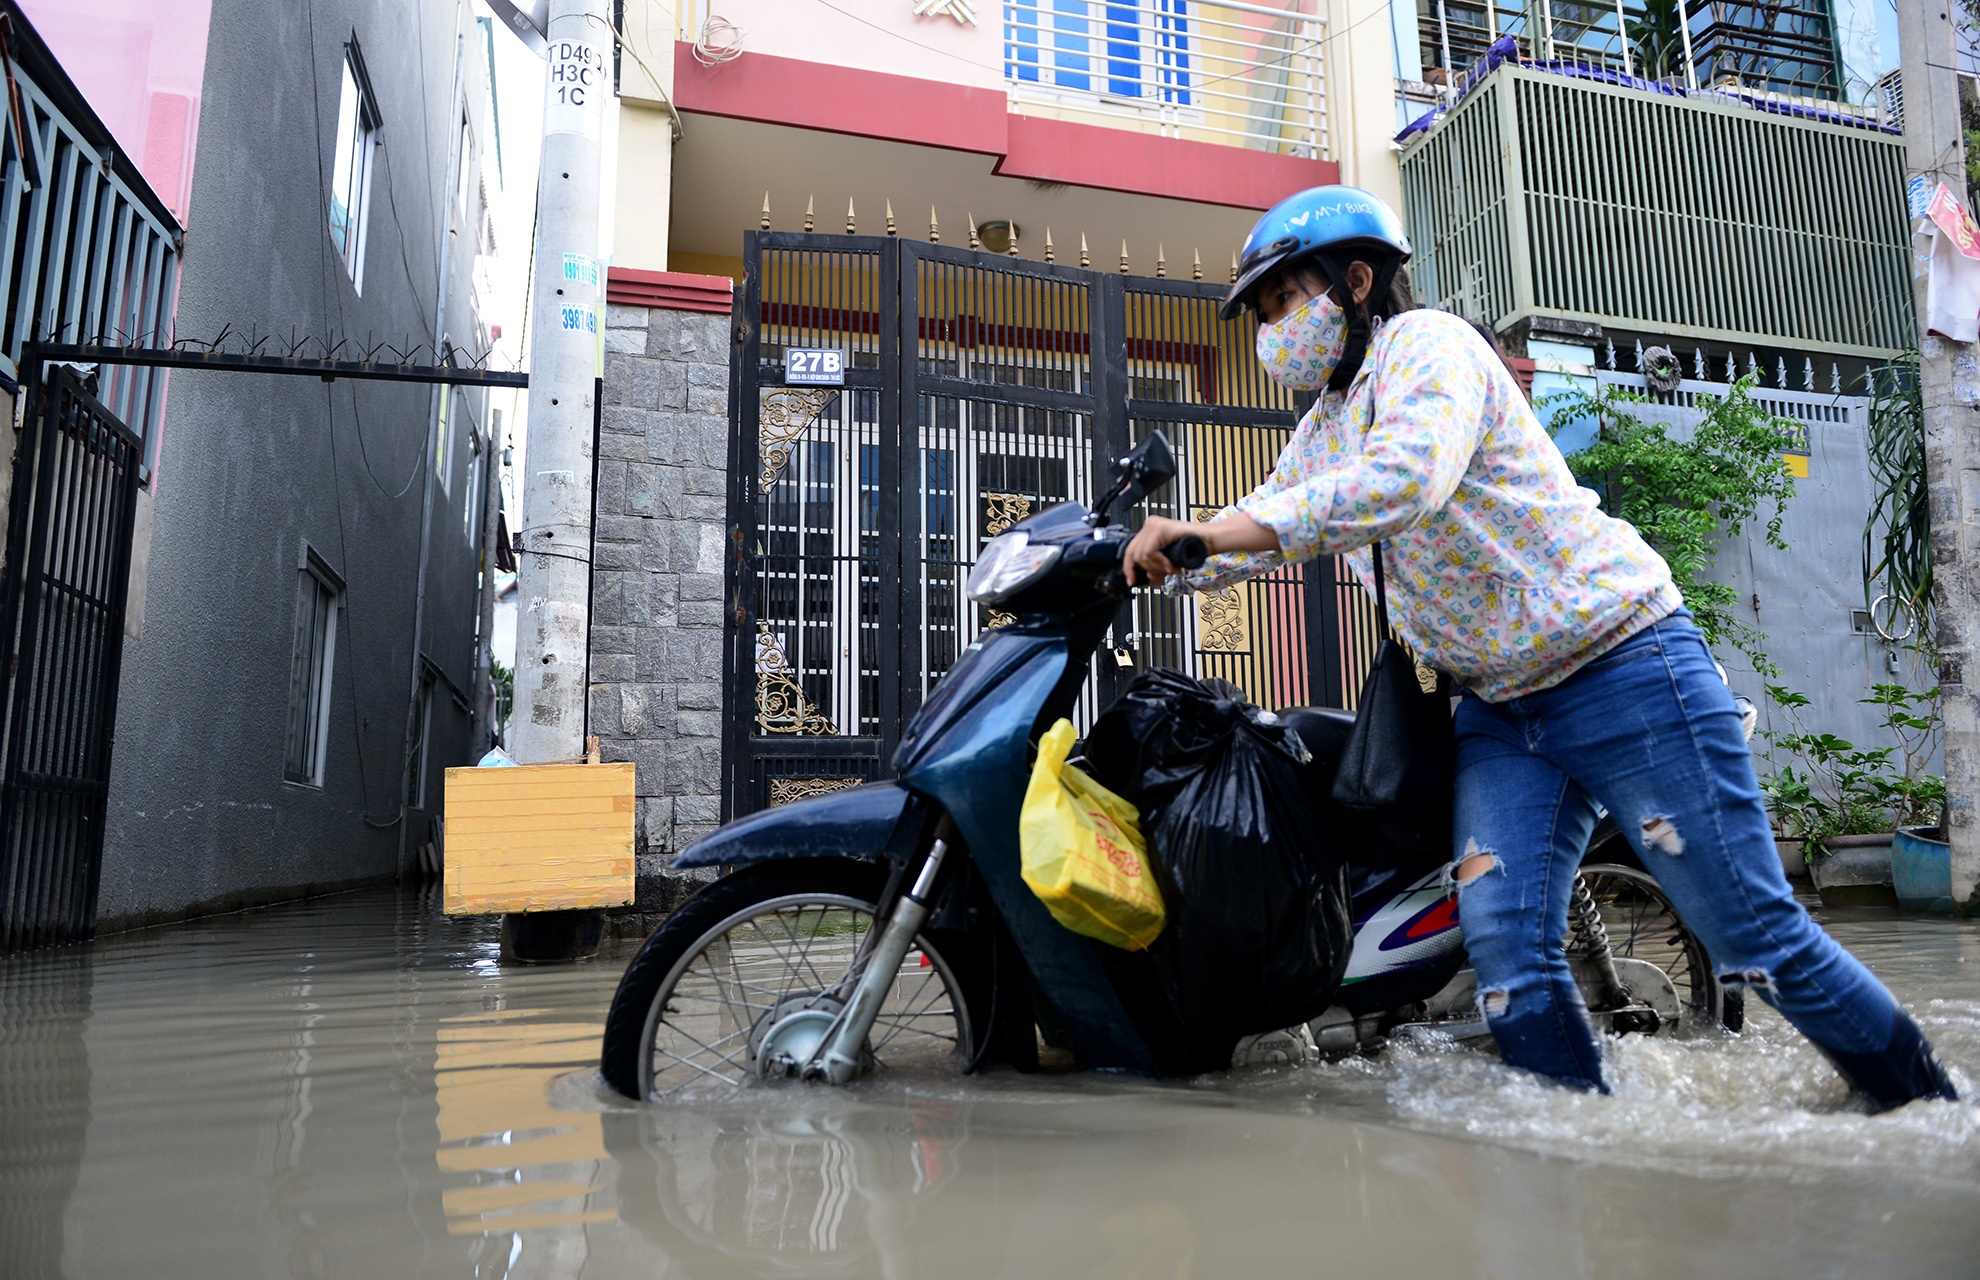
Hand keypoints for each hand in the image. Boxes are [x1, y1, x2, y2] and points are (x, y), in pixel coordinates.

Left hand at [1123, 512, 1281, 586]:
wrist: (1209, 542)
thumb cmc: (1193, 550)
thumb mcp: (1167, 562)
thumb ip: (1154, 569)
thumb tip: (1141, 580)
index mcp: (1149, 531)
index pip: (1130, 551)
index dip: (1129, 568)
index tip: (1132, 581)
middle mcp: (1149, 525)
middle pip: (1134, 554)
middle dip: (1149, 570)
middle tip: (1164, 574)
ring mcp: (1153, 525)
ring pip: (1142, 556)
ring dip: (1158, 568)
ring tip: (1172, 568)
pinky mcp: (1160, 528)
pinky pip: (1150, 552)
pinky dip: (1161, 563)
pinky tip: (1172, 565)